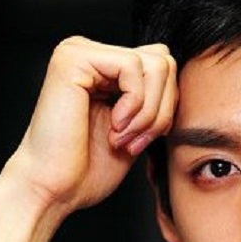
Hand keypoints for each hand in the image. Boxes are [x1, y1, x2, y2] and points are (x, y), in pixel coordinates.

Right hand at [0, 36, 177, 241]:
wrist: (52, 190)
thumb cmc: (87, 169)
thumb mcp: (137, 129)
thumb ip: (155, 101)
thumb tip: (188, 80)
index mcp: (105, 68)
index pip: (163, 67)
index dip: (166, 106)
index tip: (144, 140)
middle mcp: (91, 53)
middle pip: (164, 61)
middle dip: (161, 109)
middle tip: (135, 141)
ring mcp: (79, 51)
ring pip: (155, 64)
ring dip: (148, 111)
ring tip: (123, 138)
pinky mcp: (74, 58)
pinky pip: (134, 67)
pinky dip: (135, 104)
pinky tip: (114, 127)